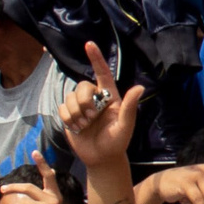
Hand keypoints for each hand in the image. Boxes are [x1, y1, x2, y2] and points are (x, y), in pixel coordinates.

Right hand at [57, 42, 146, 166]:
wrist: (101, 159)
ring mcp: (81, 106)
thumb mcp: (125, 126)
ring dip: (76, 114)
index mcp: (110, 96)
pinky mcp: (70, 115)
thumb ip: (129, 107)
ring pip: (70, 98)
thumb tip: (139, 87)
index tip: (89, 44)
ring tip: (85, 126)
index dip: (96, 58)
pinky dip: (69, 119)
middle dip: (84, 103)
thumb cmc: (117, 142)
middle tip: (92, 118)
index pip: (102, 73)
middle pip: (82, 87)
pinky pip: (63, 109)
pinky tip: (77, 128)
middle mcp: (95, 98)